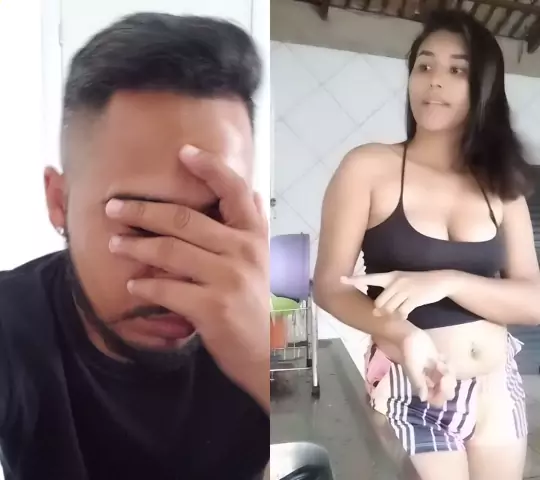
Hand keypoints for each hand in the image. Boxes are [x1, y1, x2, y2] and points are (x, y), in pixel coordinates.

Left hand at [106, 143, 269, 410]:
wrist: (271, 354)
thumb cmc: (263, 306)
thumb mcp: (268, 263)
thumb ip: (258, 228)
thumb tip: (254, 195)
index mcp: (256, 237)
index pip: (236, 191)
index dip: (210, 168)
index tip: (184, 152)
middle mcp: (245, 251)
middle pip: (186, 220)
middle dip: (144, 211)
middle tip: (115, 208)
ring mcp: (229, 279)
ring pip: (171, 251)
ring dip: (136, 246)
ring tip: (115, 243)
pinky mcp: (212, 307)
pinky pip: (167, 288)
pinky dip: (145, 285)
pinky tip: (133, 284)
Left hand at [341, 270, 457, 318]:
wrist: (441, 280)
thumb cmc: (417, 282)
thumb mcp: (401, 280)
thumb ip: (388, 292)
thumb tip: (376, 311)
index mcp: (390, 276)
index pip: (369, 277)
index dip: (354, 279)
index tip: (340, 279)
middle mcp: (396, 281)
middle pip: (379, 302)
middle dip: (382, 310)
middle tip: (391, 309)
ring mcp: (405, 289)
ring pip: (389, 309)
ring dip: (392, 314)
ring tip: (400, 309)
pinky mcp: (415, 298)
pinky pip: (402, 313)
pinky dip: (402, 316)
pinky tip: (406, 313)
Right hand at [398, 327, 456, 404]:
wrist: (410, 336)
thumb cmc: (409, 351)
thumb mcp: (412, 367)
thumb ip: (418, 382)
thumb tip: (423, 398)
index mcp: (422, 386)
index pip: (435, 400)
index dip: (441, 395)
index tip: (442, 382)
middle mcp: (429, 382)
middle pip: (446, 393)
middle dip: (448, 383)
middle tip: (443, 371)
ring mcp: (435, 374)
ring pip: (450, 381)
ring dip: (448, 372)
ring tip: (440, 362)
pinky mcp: (439, 365)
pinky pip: (450, 370)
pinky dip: (448, 365)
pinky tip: (441, 357)